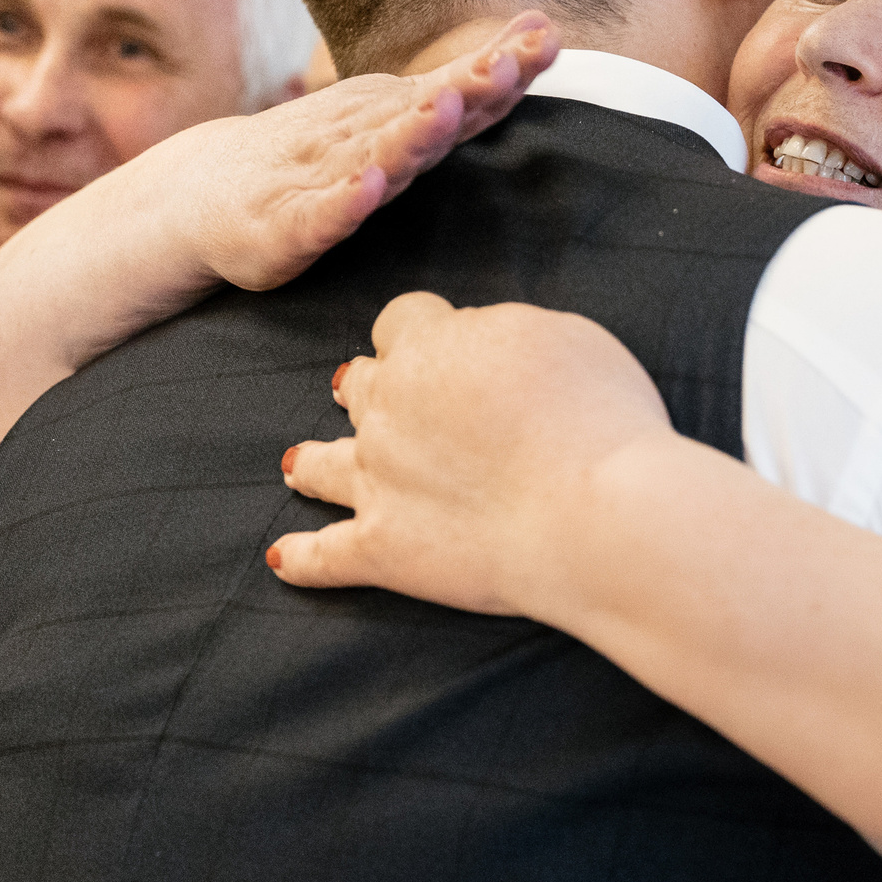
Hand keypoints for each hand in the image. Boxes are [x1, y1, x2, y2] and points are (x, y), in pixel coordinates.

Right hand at [179, 12, 555, 291]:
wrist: (209, 190)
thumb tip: (542, 29)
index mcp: (395, 118)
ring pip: (376, 157)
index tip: (547, 41)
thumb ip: (469, 82)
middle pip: (422, 115)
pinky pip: (323, 214)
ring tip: (445, 109)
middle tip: (505, 65)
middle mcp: (364, 139)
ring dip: (411, 134)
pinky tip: (369, 187)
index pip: (458, 93)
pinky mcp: (291, 225)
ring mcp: (325, 178)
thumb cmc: (320, 155)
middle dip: (466, 90)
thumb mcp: (398, 113)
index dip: (502, 72)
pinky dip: (346, 202)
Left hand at [270, 292, 677, 616]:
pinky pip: (325, 557)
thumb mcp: (566, 337)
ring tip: (294, 465)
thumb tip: (488, 348)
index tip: (443, 343)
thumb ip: (509, 333)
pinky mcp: (383, 549)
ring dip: (311, 462)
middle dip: (368, 389)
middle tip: (366, 395)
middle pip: (361, 386)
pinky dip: (302, 560)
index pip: (403, 320)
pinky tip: (282, 561)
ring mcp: (377, 481)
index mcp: (430, 346)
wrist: (594, 514)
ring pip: (324, 464)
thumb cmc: (599, 419)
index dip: (422, 330)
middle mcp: (389, 408)